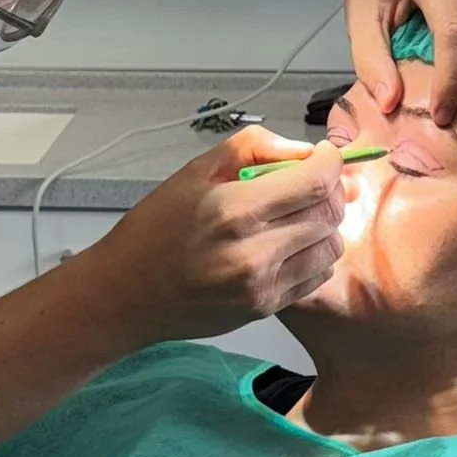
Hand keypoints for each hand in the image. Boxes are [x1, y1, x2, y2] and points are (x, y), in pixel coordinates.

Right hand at [84, 128, 346, 343]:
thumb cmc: (153, 230)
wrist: (126, 293)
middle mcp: (253, 252)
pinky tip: (288, 245)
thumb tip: (300, 150)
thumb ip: (251, 148)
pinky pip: (316, 277)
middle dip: (328, 190)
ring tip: (297, 216)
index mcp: (234, 210)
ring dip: (324, 226)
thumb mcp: (194, 172)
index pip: (315, 181)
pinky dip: (313, 256)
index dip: (330, 161)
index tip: (323, 155)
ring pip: (330, 247)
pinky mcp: (264, 308)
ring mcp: (262, 286)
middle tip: (309, 182)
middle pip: (328, 214)